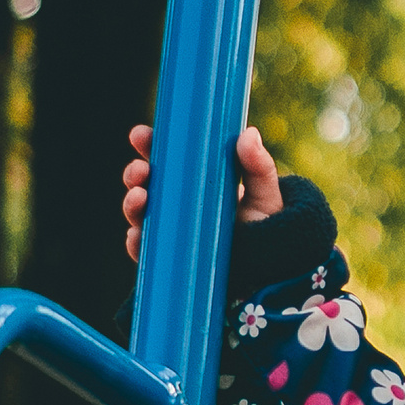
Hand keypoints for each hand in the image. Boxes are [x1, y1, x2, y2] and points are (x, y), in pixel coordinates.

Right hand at [122, 125, 284, 262]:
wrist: (271, 272)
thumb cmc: (268, 229)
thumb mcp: (265, 196)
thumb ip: (258, 167)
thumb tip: (249, 133)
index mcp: (197, 182)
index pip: (167, 160)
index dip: (150, 145)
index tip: (141, 135)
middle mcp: (179, 206)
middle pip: (147, 185)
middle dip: (136, 174)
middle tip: (139, 169)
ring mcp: (172, 233)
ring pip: (141, 215)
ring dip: (132, 204)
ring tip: (139, 197)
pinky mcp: (170, 260)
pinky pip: (145, 251)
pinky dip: (136, 243)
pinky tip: (136, 235)